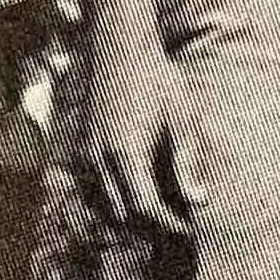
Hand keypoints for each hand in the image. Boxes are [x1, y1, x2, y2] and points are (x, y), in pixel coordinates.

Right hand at [83, 32, 199, 234]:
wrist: (119, 51)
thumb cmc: (159, 82)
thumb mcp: (181, 119)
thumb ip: (187, 162)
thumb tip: (200, 202)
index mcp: (127, 151)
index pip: (145, 208)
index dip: (169, 225)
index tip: (191, 229)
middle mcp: (98, 158)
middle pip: (124, 216)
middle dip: (152, 228)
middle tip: (179, 227)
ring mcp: (85, 156)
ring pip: (104, 211)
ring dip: (130, 220)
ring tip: (161, 216)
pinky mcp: (80, 152)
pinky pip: (92, 196)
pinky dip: (112, 207)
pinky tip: (137, 200)